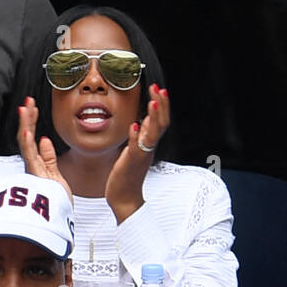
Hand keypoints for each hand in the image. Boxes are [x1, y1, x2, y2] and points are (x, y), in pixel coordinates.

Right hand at [16, 97, 73, 202]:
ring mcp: (33, 172)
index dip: (31, 121)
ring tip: (26, 108)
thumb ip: (49, 159)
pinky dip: (28, 144)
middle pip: (26, 138)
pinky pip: (30, 159)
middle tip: (28, 101)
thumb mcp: (56, 175)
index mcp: (37, 165)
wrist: (60, 221)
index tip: (32, 106)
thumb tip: (45, 140)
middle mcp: (32, 167)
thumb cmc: (57, 202)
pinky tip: (27, 130)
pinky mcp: (36, 179)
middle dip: (27, 118)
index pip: (32, 138)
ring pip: (26, 144)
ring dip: (26, 125)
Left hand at [105, 85, 168, 223]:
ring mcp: (141, 156)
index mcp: (149, 144)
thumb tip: (144, 120)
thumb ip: (140, 136)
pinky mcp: (131, 164)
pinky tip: (134, 126)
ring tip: (152, 102)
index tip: (158, 88)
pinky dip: (136, 138)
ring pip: (152, 135)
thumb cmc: (127, 175)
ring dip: (153, 118)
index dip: (161, 105)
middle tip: (159, 88)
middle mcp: (148, 148)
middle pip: (161, 124)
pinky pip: (136, 149)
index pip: (160, 121)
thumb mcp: (135, 150)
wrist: (125, 198)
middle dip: (161, 105)